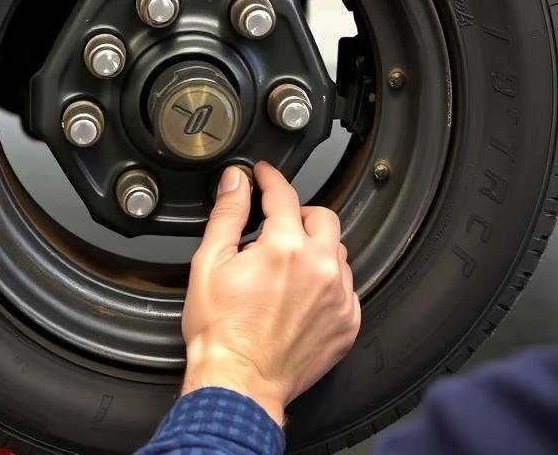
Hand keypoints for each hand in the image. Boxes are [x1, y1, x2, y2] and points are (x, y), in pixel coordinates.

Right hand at [181, 162, 360, 424]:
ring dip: (316, 248)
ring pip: (338, 252)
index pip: (283, 195)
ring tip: (287, 265)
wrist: (239, 383)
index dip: (270, 178)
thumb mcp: (210, 263)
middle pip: (322, 217)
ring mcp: (339, 297)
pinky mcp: (347, 322)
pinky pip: (347, 287)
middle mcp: (320, 267)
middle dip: (299, 214)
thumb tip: (236, 181)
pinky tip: (302, 294)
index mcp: (284, 247)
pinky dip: (328, 282)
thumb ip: (227, 214)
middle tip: (276, 225)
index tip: (264, 175)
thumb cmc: (221, 332)